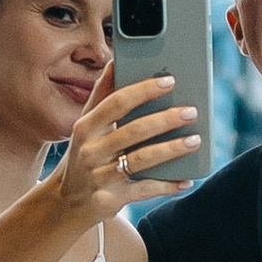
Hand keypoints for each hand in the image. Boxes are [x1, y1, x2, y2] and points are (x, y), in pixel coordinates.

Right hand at [46, 64, 199, 226]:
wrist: (67, 201)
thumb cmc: (85, 153)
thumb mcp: (87, 126)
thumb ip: (103, 96)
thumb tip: (116, 60)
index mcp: (86, 126)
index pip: (116, 102)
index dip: (144, 90)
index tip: (169, 80)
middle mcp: (90, 150)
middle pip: (133, 131)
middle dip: (165, 120)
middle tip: (191, 111)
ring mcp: (99, 176)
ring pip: (141, 160)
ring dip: (171, 150)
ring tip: (195, 141)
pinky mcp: (110, 199)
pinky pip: (144, 190)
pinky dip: (167, 185)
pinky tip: (186, 180)